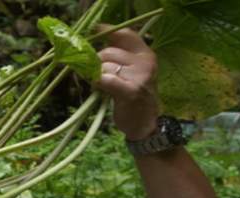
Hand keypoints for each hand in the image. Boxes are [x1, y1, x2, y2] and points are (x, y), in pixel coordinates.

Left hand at [96, 26, 160, 140]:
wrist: (144, 124)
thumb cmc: (133, 97)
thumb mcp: (131, 72)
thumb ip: (118, 57)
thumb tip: (94, 42)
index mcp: (145, 54)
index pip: (124, 34)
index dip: (106, 31)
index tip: (94, 32)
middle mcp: (145, 61)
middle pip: (107, 52)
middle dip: (96, 64)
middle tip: (96, 76)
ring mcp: (140, 76)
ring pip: (103, 66)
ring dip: (95, 76)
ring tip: (101, 87)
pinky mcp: (131, 90)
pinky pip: (105, 79)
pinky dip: (97, 83)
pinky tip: (99, 89)